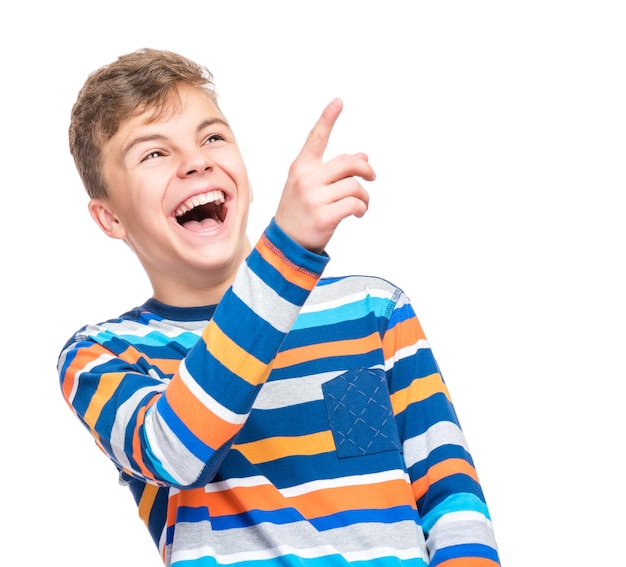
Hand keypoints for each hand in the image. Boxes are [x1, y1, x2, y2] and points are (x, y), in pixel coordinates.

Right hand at [274, 98, 375, 253]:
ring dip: (364, 196)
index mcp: (300, 168)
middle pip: (348, 162)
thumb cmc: (301, 212)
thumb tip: (363, 156)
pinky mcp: (324, 216)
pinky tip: (359, 213)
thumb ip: (334, 171)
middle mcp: (305, 179)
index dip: (327, 118)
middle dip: (366, 169)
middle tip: (372, 177)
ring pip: (354, 186)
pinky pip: (354, 204)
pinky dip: (362, 208)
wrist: (287, 244)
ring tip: (361, 205)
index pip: (315, 138)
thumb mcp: (311, 187)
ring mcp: (313, 198)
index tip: (339, 101)